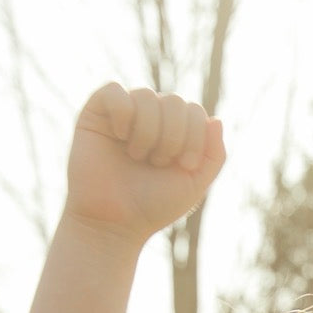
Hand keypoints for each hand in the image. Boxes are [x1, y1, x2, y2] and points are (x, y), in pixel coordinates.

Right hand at [65, 83, 225, 243]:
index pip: (195, 111)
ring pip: (146, 96)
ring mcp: (125, 113)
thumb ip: (214, 155)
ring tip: (137, 156)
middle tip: (157, 163)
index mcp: (175, 131)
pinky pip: (114, 90)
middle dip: (172, 136)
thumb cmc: (153, 206)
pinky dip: (122, 113)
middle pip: (174, 101)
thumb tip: (216, 119)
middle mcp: (151, 118)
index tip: (184, 165)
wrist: (112, 222)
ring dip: (148, 131)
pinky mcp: (97, 112)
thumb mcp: (194, 184)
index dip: (195, 137)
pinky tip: (119, 135)